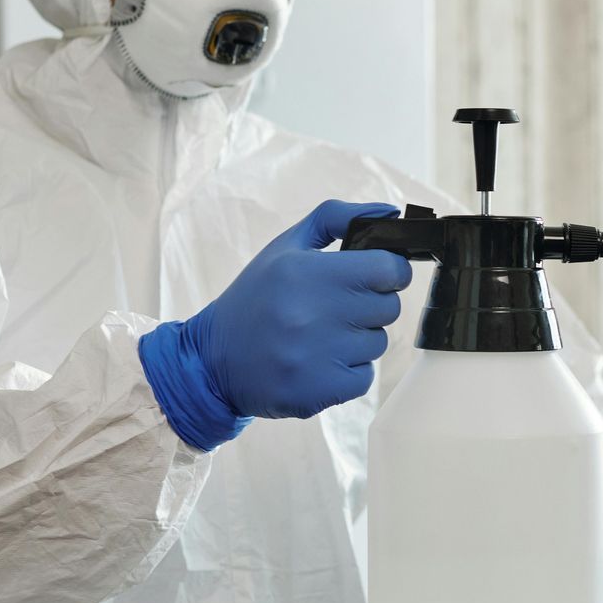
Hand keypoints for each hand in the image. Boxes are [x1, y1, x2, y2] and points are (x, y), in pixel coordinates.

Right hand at [139, 200, 411, 448]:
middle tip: (338, 307)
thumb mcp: (286, 247)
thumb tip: (390, 211)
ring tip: (320, 335)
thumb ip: (336, 219)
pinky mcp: (319, 391)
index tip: (373, 275)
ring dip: (357, 339)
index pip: (389, 269)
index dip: (388, 271)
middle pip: (389, 307)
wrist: (213, 361)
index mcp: (306, 272)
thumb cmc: (257, 298)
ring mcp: (316, 356)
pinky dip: (348, 372)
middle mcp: (311, 314)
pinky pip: (365, 378)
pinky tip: (318, 361)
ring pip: (377, 344)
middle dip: (370, 305)